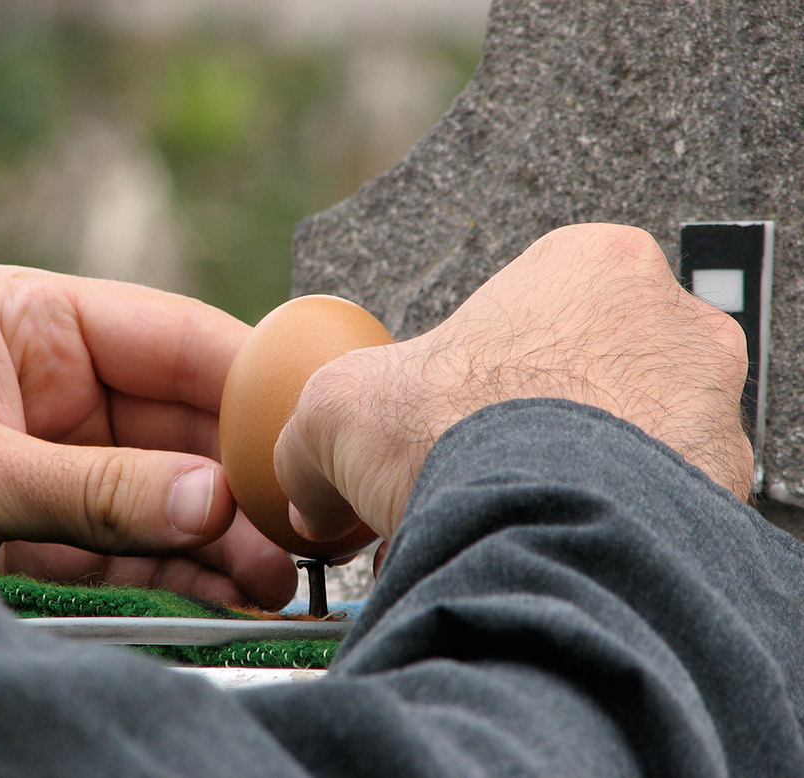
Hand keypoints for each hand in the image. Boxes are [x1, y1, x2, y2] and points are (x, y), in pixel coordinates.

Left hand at [0, 264, 296, 607]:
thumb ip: (92, 488)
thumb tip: (213, 503)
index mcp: (33, 321)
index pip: (170, 336)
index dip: (245, 378)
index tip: (305, 424)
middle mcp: (56, 383)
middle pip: (178, 422)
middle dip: (235, 478)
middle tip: (291, 528)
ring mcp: (56, 454)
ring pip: (160, 487)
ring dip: (214, 534)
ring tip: (267, 580)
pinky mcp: (46, 521)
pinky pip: (124, 539)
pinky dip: (169, 569)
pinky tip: (213, 595)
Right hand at [276, 224, 752, 542]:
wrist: (538, 523)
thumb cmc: (456, 432)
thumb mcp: (341, 411)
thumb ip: (314, 439)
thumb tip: (306, 494)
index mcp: (588, 265)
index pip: (534, 314)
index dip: (480, 378)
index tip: (453, 424)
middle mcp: (668, 318)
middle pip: (584, 376)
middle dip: (532, 427)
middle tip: (483, 473)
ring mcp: (708, 400)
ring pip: (627, 438)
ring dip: (573, 474)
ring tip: (514, 516)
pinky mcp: (722, 479)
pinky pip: (659, 500)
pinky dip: (607, 520)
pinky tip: (556, 542)